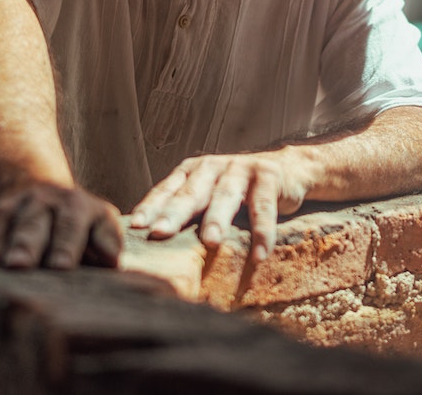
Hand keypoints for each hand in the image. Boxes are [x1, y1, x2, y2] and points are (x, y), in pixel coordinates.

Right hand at [0, 181, 122, 273]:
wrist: (39, 194)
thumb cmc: (81, 224)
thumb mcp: (101, 222)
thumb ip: (107, 240)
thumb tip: (113, 261)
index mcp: (73, 205)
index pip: (70, 224)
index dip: (65, 245)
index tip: (62, 266)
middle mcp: (39, 203)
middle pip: (31, 227)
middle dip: (24, 246)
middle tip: (19, 266)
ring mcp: (8, 213)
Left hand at [129, 152, 310, 261]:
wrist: (287, 169)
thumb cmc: (238, 191)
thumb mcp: (208, 194)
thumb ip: (185, 211)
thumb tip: (151, 246)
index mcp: (191, 172)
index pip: (166, 190)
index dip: (150, 207)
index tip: (135, 227)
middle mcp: (212, 167)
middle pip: (191, 192)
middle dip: (175, 213)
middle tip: (160, 232)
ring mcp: (240, 169)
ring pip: (226, 196)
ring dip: (218, 219)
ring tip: (211, 242)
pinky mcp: (268, 177)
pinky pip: (264, 207)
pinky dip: (262, 232)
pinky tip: (259, 254)